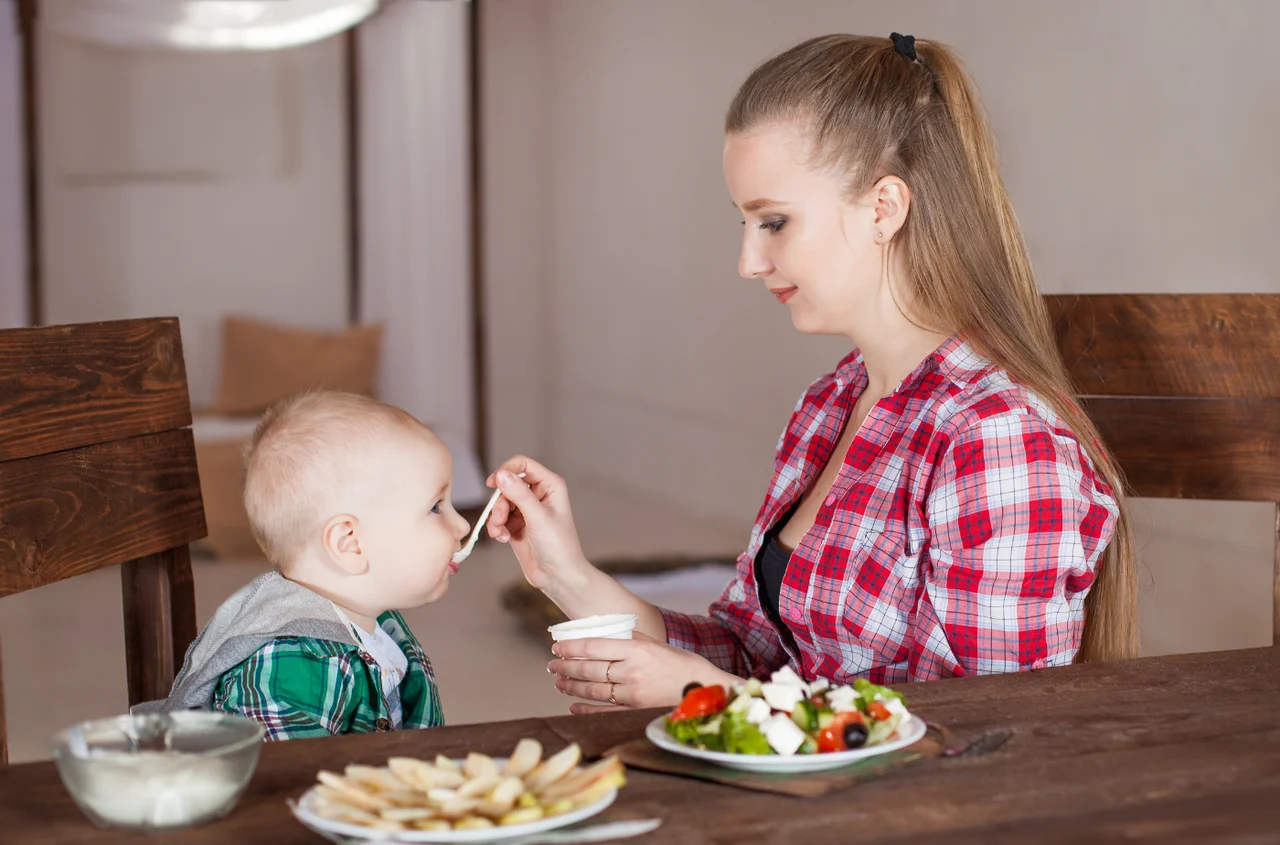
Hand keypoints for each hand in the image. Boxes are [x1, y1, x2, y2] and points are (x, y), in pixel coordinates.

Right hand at [486, 456, 588, 593]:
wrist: (558, 576)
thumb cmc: (558, 546)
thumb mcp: (538, 517)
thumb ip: (519, 494)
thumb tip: (501, 475)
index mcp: (550, 486)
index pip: (523, 465)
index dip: (506, 470)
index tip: (493, 484)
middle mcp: (538, 495)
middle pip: (507, 485)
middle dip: (499, 502)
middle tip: (500, 519)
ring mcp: (527, 510)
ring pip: (500, 503)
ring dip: (496, 517)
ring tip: (501, 533)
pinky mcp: (517, 525)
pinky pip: (499, 518)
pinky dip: (497, 527)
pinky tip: (503, 539)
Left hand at [547, 632, 740, 714]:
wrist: (704, 690)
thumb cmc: (681, 663)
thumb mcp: (656, 644)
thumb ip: (630, 639)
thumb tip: (605, 635)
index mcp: (636, 650)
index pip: (594, 647)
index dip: (571, 647)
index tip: (556, 646)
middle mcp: (632, 671)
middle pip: (589, 669)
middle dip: (566, 667)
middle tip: (552, 665)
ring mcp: (632, 693)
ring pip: (592, 690)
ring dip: (571, 686)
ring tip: (558, 682)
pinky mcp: (635, 710)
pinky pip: (604, 710)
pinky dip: (585, 709)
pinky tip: (572, 706)